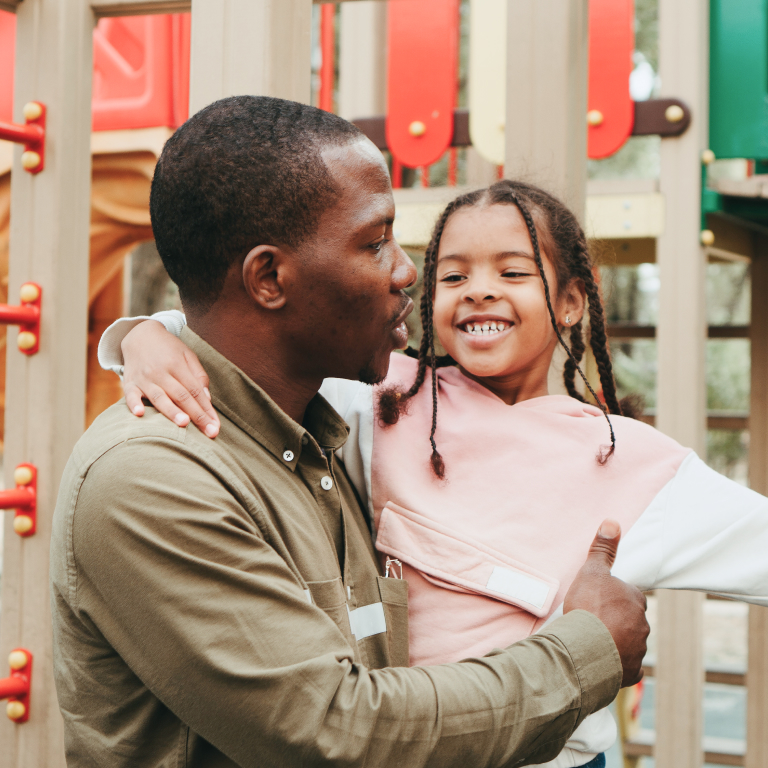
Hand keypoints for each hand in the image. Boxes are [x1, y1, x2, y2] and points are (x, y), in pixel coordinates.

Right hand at [121, 320, 219, 437]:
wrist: (139, 335)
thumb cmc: (168, 349)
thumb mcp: (187, 355)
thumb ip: (198, 376)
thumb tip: (207, 399)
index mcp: (177, 365)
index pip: (195, 391)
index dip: (206, 409)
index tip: (215, 426)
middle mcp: (161, 372)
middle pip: (182, 396)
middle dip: (196, 415)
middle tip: (209, 432)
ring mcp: (144, 378)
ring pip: (159, 397)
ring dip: (171, 411)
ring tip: (183, 424)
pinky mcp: (129, 383)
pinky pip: (130, 395)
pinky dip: (133, 404)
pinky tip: (140, 413)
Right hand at [564, 520, 648, 687]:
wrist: (586, 646)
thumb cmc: (588, 606)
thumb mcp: (591, 572)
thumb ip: (603, 549)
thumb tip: (612, 522)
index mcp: (635, 599)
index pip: (629, 596)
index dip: (613, 598)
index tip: (598, 602)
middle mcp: (642, 624)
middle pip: (631, 619)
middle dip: (618, 620)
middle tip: (594, 621)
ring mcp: (638, 648)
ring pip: (630, 642)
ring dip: (618, 641)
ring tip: (594, 641)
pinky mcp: (632, 671)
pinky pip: (629, 667)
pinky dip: (619, 664)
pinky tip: (605, 662)